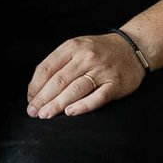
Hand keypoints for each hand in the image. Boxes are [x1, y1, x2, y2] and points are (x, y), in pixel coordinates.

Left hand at [26, 33, 144, 118]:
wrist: (133, 47)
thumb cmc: (99, 50)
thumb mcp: (77, 47)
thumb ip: (59, 63)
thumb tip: (37, 88)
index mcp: (73, 47)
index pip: (47, 68)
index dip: (35, 86)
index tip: (29, 99)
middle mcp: (86, 57)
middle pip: (58, 81)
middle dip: (42, 98)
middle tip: (33, 112)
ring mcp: (101, 71)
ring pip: (75, 89)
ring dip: (57, 104)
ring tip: (45, 115)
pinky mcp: (115, 84)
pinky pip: (97, 97)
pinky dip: (83, 106)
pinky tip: (70, 113)